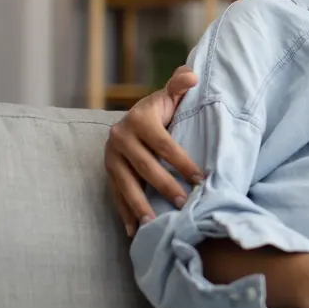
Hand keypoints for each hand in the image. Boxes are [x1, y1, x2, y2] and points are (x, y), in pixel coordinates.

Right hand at [105, 66, 201, 235]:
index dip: (182, 161)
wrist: (135, 118)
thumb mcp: (170, 96)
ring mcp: (111, 157)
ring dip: (140, 205)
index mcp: (138, 119)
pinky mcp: (107, 172)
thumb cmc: (161, 110)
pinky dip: (124, 213)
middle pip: (145, 167)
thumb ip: (180, 85)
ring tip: (154, 223)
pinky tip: (134, 230)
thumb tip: (192, 77)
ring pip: (126, 184)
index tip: (200, 178)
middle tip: (185, 203)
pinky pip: (115, 194)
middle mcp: (120, 137)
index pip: (163, 144)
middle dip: (165, 186)